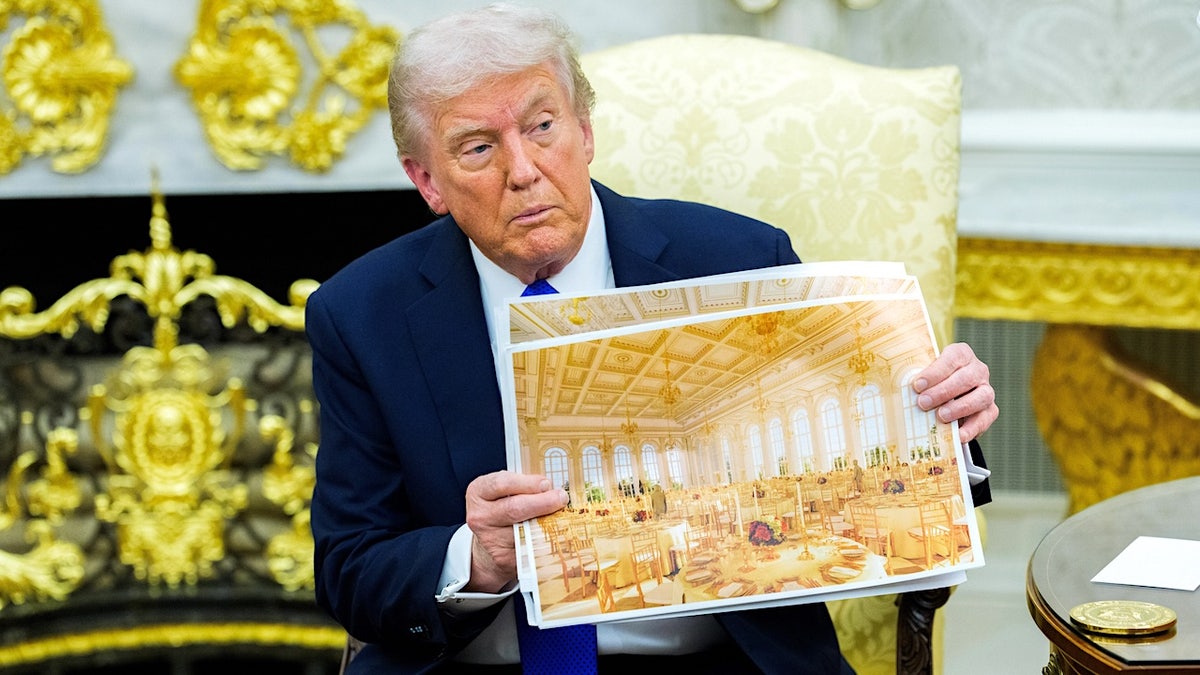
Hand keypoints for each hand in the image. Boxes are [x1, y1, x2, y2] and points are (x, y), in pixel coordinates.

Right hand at [463, 470, 567, 592]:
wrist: (489, 541)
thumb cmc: (503, 506)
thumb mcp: (504, 490)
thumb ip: (524, 484)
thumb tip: (552, 486)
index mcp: (478, 492)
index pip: (502, 484)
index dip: (528, 483)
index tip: (547, 483)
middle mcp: (480, 516)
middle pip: (515, 508)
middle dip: (543, 502)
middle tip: (561, 498)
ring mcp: (489, 539)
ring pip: (526, 530)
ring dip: (548, 522)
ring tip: (562, 515)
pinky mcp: (503, 557)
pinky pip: (530, 548)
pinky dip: (546, 540)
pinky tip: (555, 533)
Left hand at [911, 342, 997, 443]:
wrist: (947, 398)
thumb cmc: (932, 383)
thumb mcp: (924, 376)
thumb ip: (917, 379)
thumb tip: (896, 390)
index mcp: (961, 354)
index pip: (952, 359)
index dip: (935, 372)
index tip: (917, 385)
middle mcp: (977, 370)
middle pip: (966, 378)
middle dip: (943, 391)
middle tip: (923, 402)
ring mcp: (986, 390)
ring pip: (981, 397)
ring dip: (959, 407)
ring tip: (941, 416)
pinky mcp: (990, 410)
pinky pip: (985, 418)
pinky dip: (972, 428)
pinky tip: (958, 435)